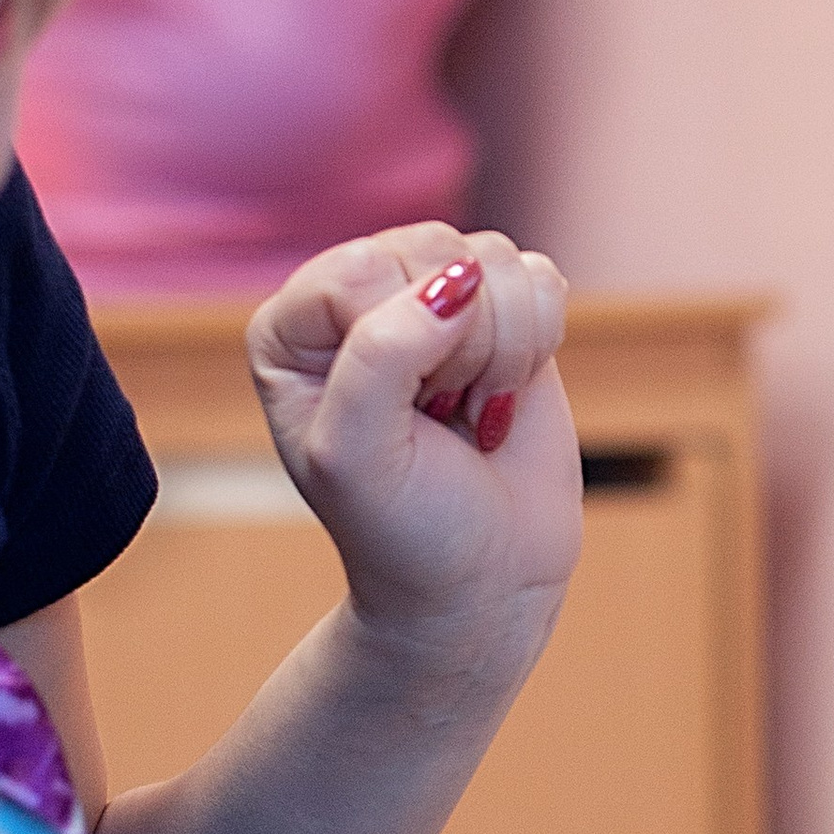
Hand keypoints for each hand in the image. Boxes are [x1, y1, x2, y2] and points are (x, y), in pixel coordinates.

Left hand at [246, 224, 580, 648]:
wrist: (481, 582)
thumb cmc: (404, 528)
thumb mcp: (359, 454)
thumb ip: (384, 356)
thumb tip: (459, 280)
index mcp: (293, 328)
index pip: (360, 271)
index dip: (402, 343)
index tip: (407, 419)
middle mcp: (358, 299)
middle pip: (431, 251)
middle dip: (458, 348)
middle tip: (440, 420)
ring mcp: (434, 299)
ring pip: (492, 260)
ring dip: (502, 350)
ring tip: (470, 410)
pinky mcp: (504, 311)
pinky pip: (539, 277)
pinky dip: (539, 342)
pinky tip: (504, 395)